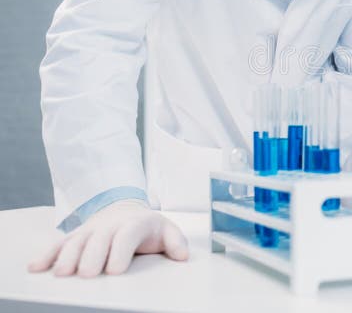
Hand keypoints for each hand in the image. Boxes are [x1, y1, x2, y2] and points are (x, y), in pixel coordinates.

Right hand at [28, 199, 188, 276]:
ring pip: (77, 241)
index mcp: (135, 223)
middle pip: (99, 239)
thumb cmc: (147, 226)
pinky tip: (37, 267)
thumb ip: (176, 242)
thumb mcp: (166, 230)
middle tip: (88, 274)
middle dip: (92, 256)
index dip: (120, 251)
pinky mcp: (75, 236)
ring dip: (68, 256)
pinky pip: (59, 243)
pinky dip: (47, 254)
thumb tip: (183, 256)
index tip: (115, 270)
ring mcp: (90, 230)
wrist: (125, 209)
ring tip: (63, 274)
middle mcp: (110, 225)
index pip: (127, 235)